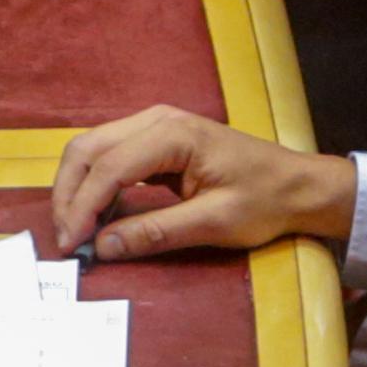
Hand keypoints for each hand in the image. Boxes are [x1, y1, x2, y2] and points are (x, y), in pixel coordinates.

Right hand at [47, 105, 357, 264]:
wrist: (300, 186)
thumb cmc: (265, 201)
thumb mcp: (215, 223)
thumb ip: (155, 232)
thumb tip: (103, 247)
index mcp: (172, 134)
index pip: (108, 168)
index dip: (82, 207)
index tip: (73, 245)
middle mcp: (154, 119)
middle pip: (88, 150)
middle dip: (69, 195)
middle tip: (66, 238)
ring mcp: (152, 124)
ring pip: (91, 149)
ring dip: (76, 188)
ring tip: (75, 228)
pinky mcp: (153, 138)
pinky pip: (108, 154)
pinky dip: (93, 182)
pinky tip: (95, 211)